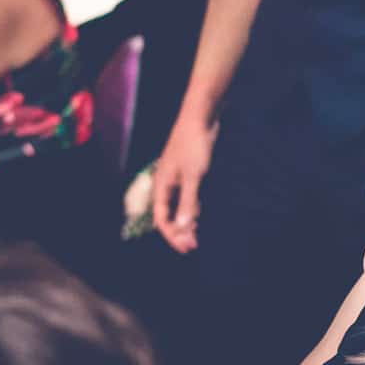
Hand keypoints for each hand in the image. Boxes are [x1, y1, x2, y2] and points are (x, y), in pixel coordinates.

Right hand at [151, 108, 216, 254]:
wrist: (201, 117)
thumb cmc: (194, 144)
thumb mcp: (193, 176)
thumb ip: (189, 202)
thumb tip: (185, 227)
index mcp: (161, 185)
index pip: (162, 219)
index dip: (173, 235)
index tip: (187, 247)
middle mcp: (167, 184)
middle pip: (169, 215)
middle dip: (180, 232)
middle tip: (194, 246)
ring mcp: (178, 178)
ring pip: (179, 207)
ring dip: (187, 222)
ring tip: (198, 236)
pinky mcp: (190, 172)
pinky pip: (188, 197)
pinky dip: (193, 209)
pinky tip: (203, 216)